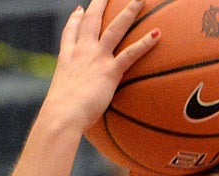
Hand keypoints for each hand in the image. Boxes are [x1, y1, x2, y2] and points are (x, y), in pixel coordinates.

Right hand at [43, 0, 159, 134]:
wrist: (62, 115)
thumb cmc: (60, 117)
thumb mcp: (61, 104)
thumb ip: (70, 102)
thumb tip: (70, 120)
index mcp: (67, 59)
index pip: (70, 34)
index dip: (75, 20)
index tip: (79, 9)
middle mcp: (81, 53)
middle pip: (92, 21)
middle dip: (100, 4)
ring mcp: (96, 59)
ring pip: (115, 28)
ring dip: (129, 12)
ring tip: (140, 0)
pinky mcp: (109, 71)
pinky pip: (131, 53)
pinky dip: (145, 43)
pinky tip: (158, 33)